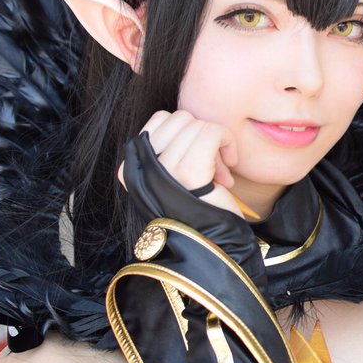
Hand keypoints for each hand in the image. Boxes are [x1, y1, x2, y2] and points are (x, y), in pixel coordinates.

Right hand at [118, 110, 241, 217]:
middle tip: (213, 165)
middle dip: (201, 136)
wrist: (213, 244)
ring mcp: (162, 168)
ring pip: (197, 124)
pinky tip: (230, 164)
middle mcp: (141, 165)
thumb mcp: (176, 174)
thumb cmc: (200, 208)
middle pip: (180, 118)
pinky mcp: (188, 172)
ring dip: (216, 141)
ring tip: (220, 170)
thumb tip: (189, 121)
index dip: (187, 133)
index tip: (200, 159)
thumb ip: (172, 147)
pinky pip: (211, 132)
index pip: (161, 119)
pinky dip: (227, 141)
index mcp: (132, 165)